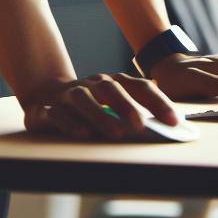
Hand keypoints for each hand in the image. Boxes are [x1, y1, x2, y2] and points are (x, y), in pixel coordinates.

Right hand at [21, 72, 180, 140]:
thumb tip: (170, 125)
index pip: (139, 87)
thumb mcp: (111, 104)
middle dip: (128, 106)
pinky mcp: (47, 109)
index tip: (173, 122)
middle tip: (142, 125)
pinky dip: (70, 123)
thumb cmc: (88, 103)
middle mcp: (91, 85)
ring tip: (116, 134)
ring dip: (100, 116)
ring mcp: (68, 95)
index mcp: (112, 82)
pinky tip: (83, 134)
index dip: (158, 102)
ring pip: (83, 100)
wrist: (45, 94)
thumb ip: (136, 111)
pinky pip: (58, 114)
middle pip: (111, 89)